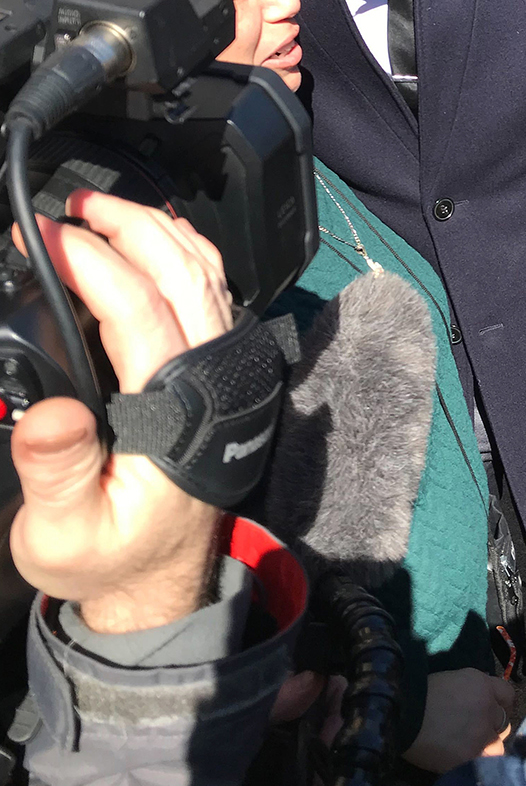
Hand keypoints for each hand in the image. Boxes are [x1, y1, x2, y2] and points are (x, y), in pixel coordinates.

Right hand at [9, 190, 232, 632]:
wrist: (161, 581)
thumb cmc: (110, 555)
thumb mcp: (64, 534)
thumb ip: (58, 473)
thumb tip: (53, 411)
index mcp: (173, 411)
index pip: (139, 310)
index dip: (91, 263)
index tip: (44, 234)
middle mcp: (208, 378)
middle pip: (182, 273)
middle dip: (128, 225)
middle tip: (72, 205)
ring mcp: (221, 370)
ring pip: (204, 274)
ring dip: (156, 229)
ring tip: (102, 208)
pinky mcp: (218, 370)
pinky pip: (212, 291)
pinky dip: (184, 250)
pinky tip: (151, 235)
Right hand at [404, 667, 514, 773]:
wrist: (402, 714)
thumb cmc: (421, 693)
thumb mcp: (453, 680)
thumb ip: (475, 690)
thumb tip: (484, 700)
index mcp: (482, 684)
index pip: (508, 694)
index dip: (500, 703)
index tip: (493, 709)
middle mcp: (488, 708)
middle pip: (504, 721)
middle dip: (493, 725)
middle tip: (477, 730)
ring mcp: (481, 734)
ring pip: (498, 745)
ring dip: (487, 746)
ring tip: (470, 747)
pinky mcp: (471, 757)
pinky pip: (483, 762)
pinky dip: (475, 761)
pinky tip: (462, 758)